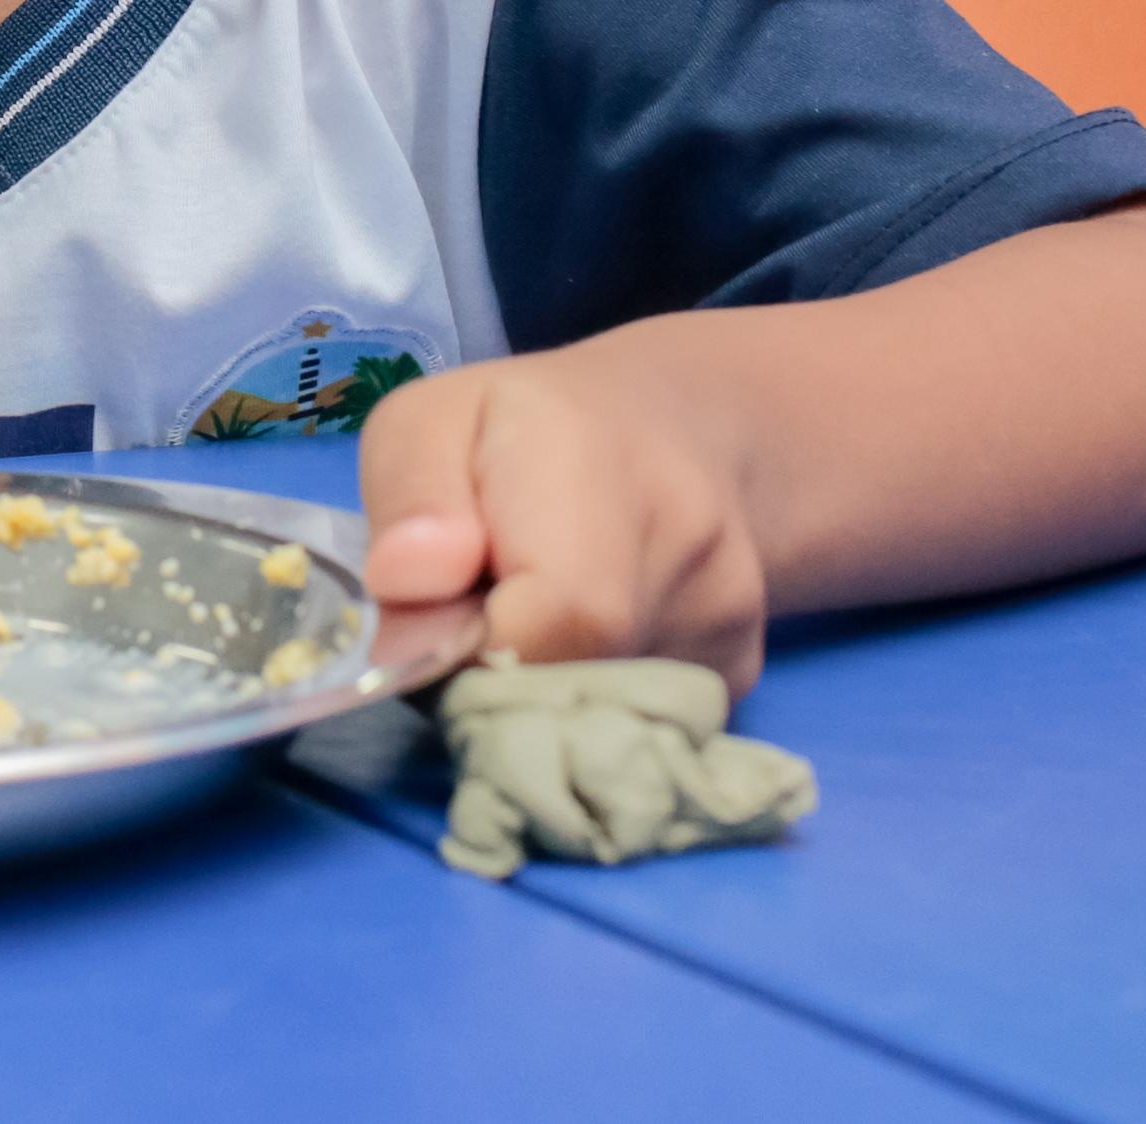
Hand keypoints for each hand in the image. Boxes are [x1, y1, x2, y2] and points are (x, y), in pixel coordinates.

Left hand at [358, 328, 770, 693]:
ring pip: (604, 717)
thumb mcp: (427, 421)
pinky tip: (576, 644)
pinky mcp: (739, 671)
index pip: (558, 614)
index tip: (435, 623)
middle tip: (468, 625)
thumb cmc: (519, 429)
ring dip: (535, 696)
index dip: (473, 650)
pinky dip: (584, 705)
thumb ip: (409, 495)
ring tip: (522, 623)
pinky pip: (639, 725)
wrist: (674, 431)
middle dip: (494, 682)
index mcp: (601, 462)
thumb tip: (405, 582)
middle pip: (575, 685)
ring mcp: (728, 616)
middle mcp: (692, 541)